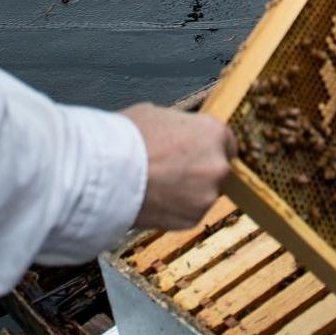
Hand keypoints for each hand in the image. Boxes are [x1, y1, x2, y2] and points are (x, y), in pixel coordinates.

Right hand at [123, 104, 235, 231]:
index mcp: (213, 133)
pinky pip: (188, 212)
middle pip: (217, 169)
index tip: (195, 152)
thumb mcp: (156, 115)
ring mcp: (207, 196)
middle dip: (199, 170)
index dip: (207, 147)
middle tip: (172, 168)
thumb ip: (178, 127)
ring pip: (203, 193)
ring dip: (187, 191)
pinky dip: (175, 209)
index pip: (227, 142)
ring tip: (158, 184)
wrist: (108, 174)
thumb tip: (176, 134)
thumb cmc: (127, 139)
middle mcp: (218, 166)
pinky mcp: (192, 219)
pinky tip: (155, 198)